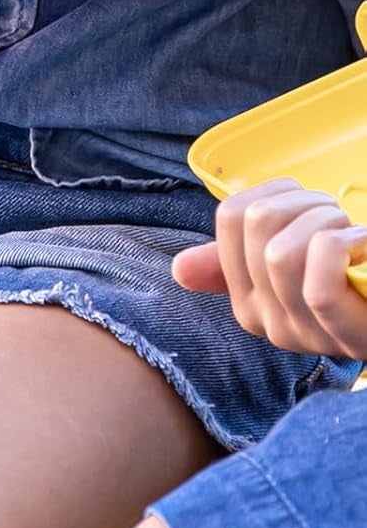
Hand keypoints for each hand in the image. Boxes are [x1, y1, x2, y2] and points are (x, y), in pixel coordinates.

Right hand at [174, 179, 366, 356]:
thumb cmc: (362, 293)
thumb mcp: (299, 275)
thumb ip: (245, 263)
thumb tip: (180, 269)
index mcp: (247, 300)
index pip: (230, 217)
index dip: (277, 192)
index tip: (312, 209)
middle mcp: (266, 320)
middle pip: (256, 223)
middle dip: (307, 204)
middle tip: (340, 223)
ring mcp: (304, 332)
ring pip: (280, 250)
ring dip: (329, 223)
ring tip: (356, 238)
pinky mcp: (342, 335)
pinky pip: (317, 277)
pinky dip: (347, 245)